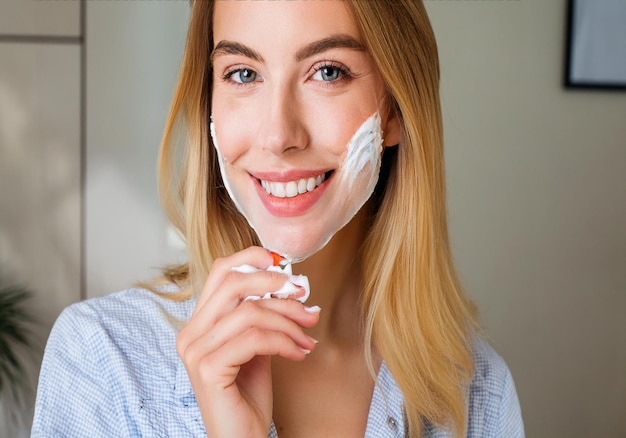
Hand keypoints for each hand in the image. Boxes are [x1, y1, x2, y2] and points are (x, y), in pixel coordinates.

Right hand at [176, 247, 319, 436]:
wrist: (242, 437)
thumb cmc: (248, 394)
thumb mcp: (257, 345)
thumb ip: (262, 315)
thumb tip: (292, 285)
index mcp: (199, 323)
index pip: (219, 272)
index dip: (251, 259)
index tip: (283, 264)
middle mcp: (190, 333)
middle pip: (233, 284)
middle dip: (276, 286)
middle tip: (304, 297)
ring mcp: (195, 351)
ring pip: (250, 312)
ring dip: (288, 320)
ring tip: (307, 335)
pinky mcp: (207, 368)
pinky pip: (255, 338)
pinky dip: (284, 341)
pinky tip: (299, 353)